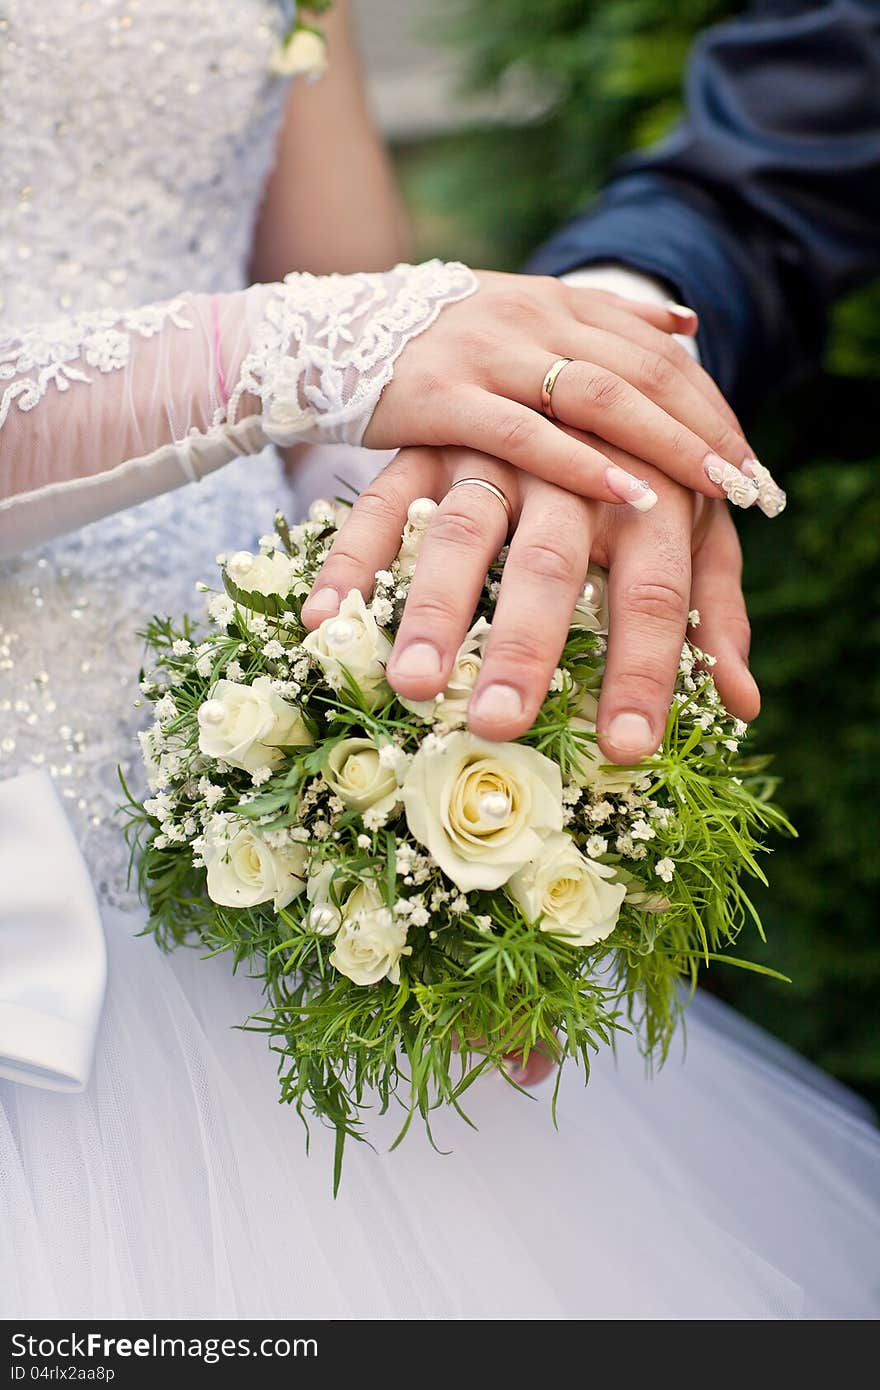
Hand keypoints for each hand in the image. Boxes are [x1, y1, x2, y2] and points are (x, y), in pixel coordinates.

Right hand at [302, 445, 758, 755]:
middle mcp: (574, 455)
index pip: (660, 587)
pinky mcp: (430, 432)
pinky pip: (382, 501)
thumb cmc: (645, 452)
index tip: (627, 751)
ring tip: (412, 687)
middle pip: (550, 561)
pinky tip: (324, 622)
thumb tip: (745, 706)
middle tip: (502, 727)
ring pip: (460, 530)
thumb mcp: (690, 514)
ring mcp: (493, 442)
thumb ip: (716, 603)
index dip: (647, 669)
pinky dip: (353, 559)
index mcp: (652, 481)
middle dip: (525, 647)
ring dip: (434, 609)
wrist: (579, 330)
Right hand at [363, 273, 783, 514]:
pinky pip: (526, 433)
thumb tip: (687, 325)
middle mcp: (528, 316)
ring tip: (716, 490)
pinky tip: (630, 493)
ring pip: (598, 395)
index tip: (747, 455)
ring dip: (666, 444)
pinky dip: (583, 463)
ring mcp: (487, 353)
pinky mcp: (444, 396)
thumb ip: (599, 321)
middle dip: (704, 428)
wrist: (320, 339)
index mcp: (552, 299)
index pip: (653, 348)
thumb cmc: (429, 345)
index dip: (708, 400)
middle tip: (753, 484)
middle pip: (641, 370)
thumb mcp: (518, 315)